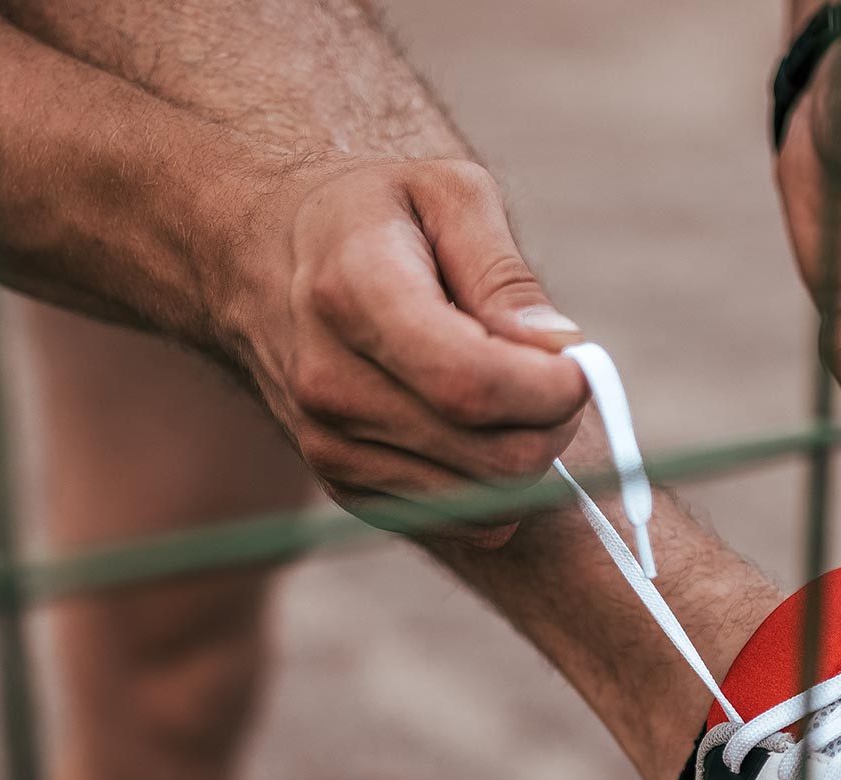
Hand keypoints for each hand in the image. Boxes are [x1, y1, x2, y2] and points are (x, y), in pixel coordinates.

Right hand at [210, 157, 589, 539]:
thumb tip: (559, 349)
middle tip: (557, 376)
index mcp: (354, 295)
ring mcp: (331, 447)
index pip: (473, 384)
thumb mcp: (446, 194)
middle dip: (554, 423)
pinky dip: (494, 484)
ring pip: (488, 500)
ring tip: (513, 392)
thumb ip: (505, 273)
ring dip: (527, 453)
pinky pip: (465, 523)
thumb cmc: (374, 217)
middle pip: (494, 457)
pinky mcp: (346, 489)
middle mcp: (330, 384)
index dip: (552, 390)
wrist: (261, 262)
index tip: (579, 363)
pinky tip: (476, 425)